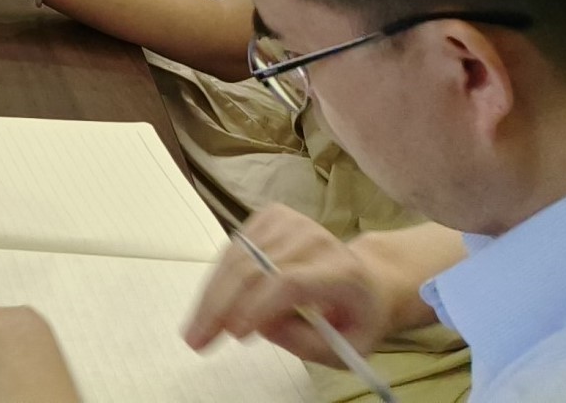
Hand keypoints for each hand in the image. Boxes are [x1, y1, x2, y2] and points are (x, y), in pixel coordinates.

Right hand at [184, 206, 407, 366]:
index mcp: (342, 273)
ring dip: (211, 294)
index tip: (233, 334)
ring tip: (196, 327)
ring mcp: (290, 222)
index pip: (290, 282)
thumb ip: (306, 343)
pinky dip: (218, 277)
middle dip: (219, 306)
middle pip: (255, 267)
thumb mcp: (348, 348)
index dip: (257, 305)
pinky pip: (234, 248)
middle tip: (197, 339)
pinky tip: (213, 302)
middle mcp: (315, 240)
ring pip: (237, 257)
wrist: (368, 278)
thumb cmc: (357, 318)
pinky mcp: (271, 216)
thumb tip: (259, 326)